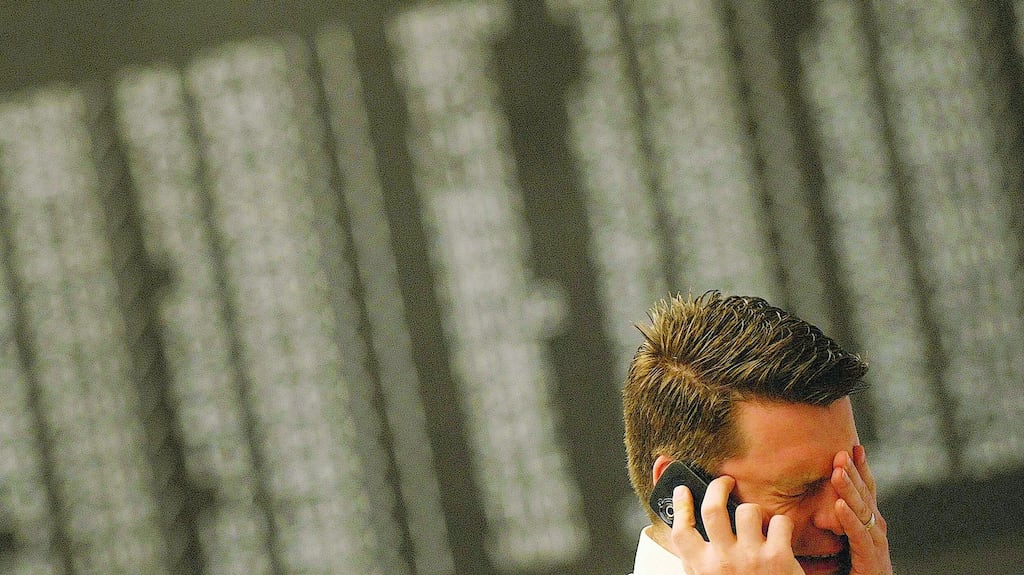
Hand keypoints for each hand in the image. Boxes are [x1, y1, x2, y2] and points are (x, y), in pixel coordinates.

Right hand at [669, 476, 802, 574]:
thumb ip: (696, 560)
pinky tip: (779, 535)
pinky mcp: (779, 557)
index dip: (680, 506)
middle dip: (718, 487)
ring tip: (757, 520)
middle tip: (725, 483)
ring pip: (748, 510)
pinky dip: (781, 525)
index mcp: (704, 567)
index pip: (681, 531)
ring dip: (754, 511)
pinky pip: (779, 522)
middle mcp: (724, 561)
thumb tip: (682, 530)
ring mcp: (751, 558)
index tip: (683, 491)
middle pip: (712, 509)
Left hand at [831, 445, 892, 574]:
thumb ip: (828, 525)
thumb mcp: (837, 544)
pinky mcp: (871, 562)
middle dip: (855, 473)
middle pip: (866, 497)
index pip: (865, 492)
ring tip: (838, 471)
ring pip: (864, 513)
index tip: (852, 447)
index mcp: (868, 526)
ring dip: (851, 491)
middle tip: (843, 451)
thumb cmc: (845, 572)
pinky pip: (859, 538)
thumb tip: (804, 505)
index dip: (860, 470)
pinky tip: (839, 506)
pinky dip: (850, 521)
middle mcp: (875, 533)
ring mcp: (876, 547)